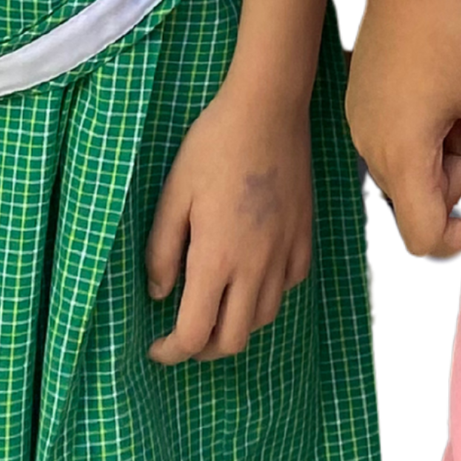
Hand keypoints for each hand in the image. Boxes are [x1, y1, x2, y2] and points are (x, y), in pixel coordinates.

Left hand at [145, 78, 314, 363]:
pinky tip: (253, 275)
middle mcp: (256, 266)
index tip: (155, 346)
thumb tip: (159, 294)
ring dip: (236, 325)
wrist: (268, 108)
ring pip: (264, 318)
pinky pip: (289, 285)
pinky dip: (268, 295)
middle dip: (203, 349)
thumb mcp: (174, 193)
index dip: (171, 351)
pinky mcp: (304, 235)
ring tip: (216, 306)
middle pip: (233, 341)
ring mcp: (285, 251)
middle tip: (184, 333)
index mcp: (217, 259)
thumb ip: (162, 250)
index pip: (194, 334)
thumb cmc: (213, 145)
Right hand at [344, 0, 460, 263]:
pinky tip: (437, 81)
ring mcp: (360, 122)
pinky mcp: (360, 99)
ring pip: (408, 166)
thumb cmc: (454, 33)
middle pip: (418, 199)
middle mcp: (370, 148)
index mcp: (401, 157)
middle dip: (456, 176)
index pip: (425, 237)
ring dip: (440, 150)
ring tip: (458, 95)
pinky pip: (394, 137)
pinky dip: (422, 129)